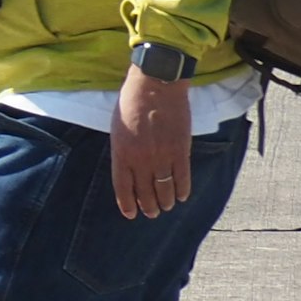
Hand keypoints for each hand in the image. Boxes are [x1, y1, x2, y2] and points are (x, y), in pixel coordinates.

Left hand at [111, 66, 195, 218]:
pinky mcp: (181, 151)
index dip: (127, 203)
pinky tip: (182, 196)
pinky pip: (183, 178)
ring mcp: (162, 156)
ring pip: (165, 189)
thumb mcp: (118, 127)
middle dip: (148, 206)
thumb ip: (123, 149)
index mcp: (121, 151)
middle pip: (145, 192)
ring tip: (166, 207)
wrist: (156, 85)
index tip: (131, 214)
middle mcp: (141, 158)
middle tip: (152, 213)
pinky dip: (183, 190)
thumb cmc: (131, 102)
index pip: (123, 186)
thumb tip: (128, 169)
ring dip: (166, 202)